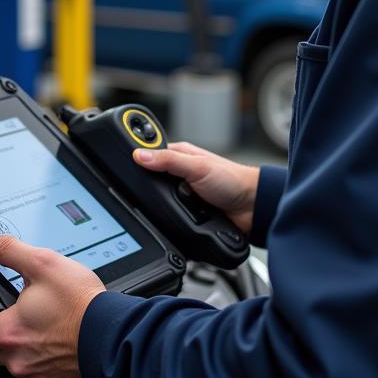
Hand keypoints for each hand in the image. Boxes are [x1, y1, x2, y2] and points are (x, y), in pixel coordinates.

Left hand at [0, 230, 104, 377]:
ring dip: (10, 343)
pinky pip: (32, 370)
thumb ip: (8, 250)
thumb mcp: (43, 263)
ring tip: (26, 319)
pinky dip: (33, 354)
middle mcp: (16, 358)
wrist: (112, 334)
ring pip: (8, 361)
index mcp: (8, 332)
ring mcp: (34, 372)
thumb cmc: (81, 304)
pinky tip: (48, 336)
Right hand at [133, 142, 259, 234]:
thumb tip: (140, 155)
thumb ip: (169, 161)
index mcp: (180, 156)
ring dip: (168, 209)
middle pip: (153, 183)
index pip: (151, 155)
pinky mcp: (187, 215)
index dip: (139, 160)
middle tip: (167, 193)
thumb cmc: (233, 180)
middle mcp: (180, 175)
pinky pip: (171, 219)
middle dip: (155, 192)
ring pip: (160, 204)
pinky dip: (174, 222)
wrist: (252, 209)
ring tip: (179, 207)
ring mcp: (183, 196)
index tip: (124, 165)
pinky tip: (179, 221)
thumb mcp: (198, 167)